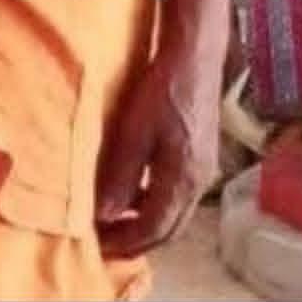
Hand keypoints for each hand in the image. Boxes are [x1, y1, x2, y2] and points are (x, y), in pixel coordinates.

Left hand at [96, 48, 221, 258]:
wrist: (195, 55)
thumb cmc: (163, 88)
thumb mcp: (134, 131)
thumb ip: (120, 175)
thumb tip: (104, 215)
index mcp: (183, 180)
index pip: (153, 229)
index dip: (124, 242)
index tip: (96, 246)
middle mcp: (199, 182)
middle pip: (168, 230)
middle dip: (136, 240)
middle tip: (103, 241)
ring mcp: (204, 170)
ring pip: (175, 214)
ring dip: (146, 223)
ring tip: (114, 219)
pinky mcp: (203, 156)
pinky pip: (178, 196)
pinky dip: (156, 204)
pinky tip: (135, 191)